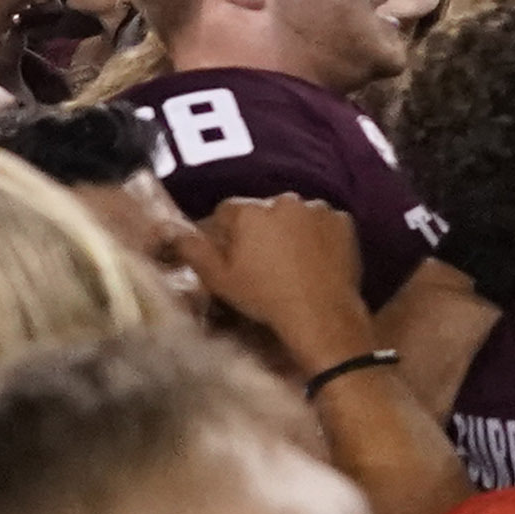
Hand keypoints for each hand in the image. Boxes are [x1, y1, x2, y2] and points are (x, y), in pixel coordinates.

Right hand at [177, 194, 378, 367]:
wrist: (321, 313)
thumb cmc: (264, 297)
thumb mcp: (219, 279)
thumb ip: (192, 250)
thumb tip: (169, 228)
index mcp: (250, 210)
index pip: (227, 212)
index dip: (227, 234)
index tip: (234, 257)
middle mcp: (284, 200)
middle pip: (263, 211)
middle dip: (260, 229)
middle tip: (264, 262)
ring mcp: (318, 209)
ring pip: (295, 215)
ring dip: (291, 230)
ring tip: (293, 263)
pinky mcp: (344, 221)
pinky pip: (325, 223)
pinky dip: (320, 236)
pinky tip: (317, 260)